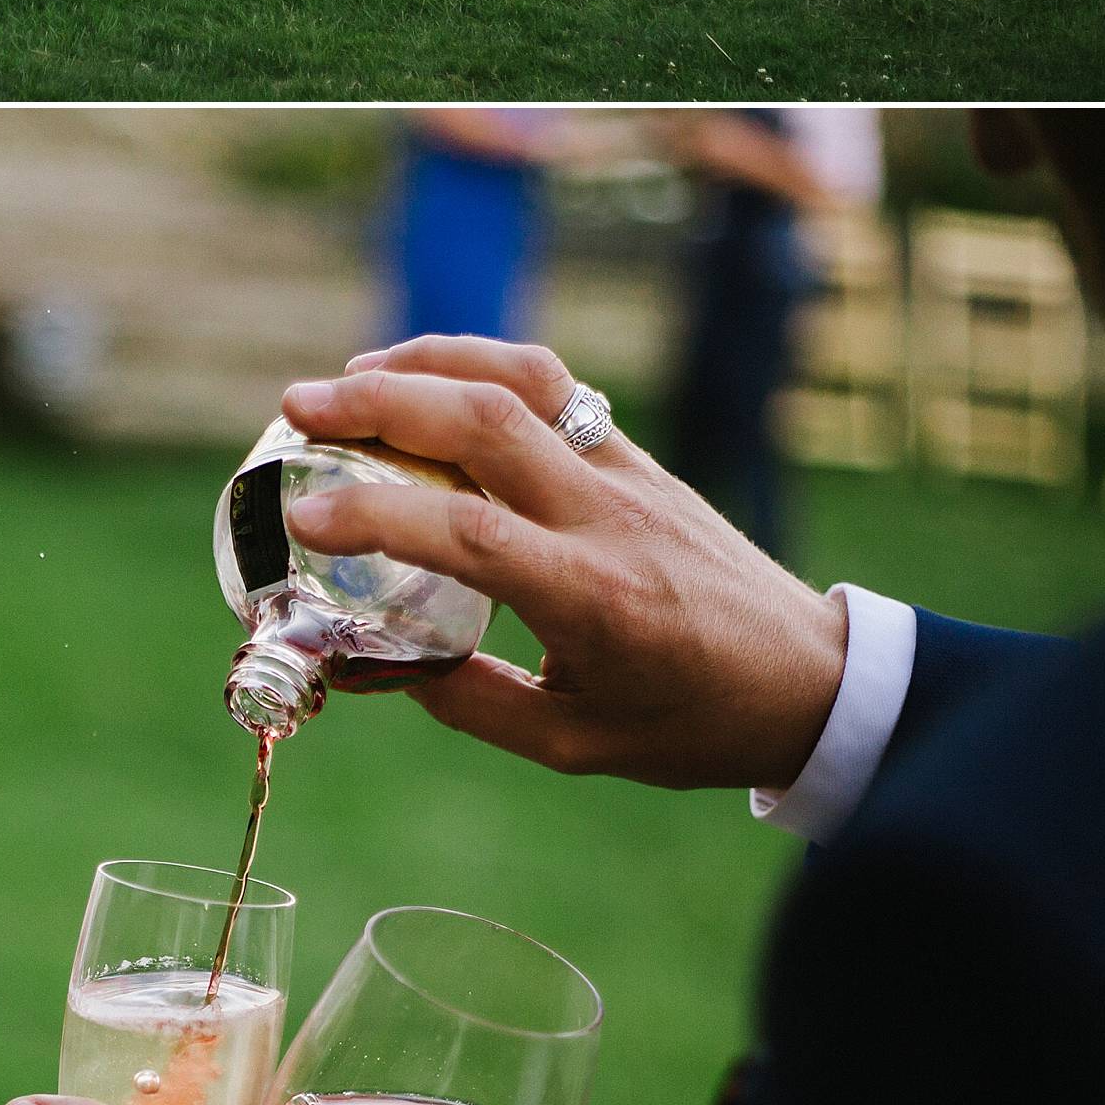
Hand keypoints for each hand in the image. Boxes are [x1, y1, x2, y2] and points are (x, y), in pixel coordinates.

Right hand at [281, 341, 849, 790]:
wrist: (808, 681)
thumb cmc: (691, 724)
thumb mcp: (572, 744)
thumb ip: (467, 702)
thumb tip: (372, 663)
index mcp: (591, 599)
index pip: (471, 532)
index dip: (379, 514)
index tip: (305, 516)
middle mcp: (607, 517)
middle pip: (486, 420)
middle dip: (380, 399)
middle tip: (296, 406)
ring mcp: (627, 474)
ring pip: (522, 378)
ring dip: (430, 360)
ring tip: (355, 375)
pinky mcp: (637, 456)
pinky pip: (554, 388)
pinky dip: (480, 370)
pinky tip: (431, 384)